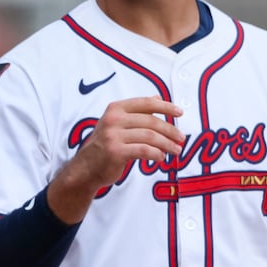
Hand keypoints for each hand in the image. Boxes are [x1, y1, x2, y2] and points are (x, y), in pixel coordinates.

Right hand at [67, 96, 184, 188]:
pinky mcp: (116, 152)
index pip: (146, 103)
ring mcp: (113, 135)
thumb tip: (157, 97)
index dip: (166, 107)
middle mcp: (113, 119)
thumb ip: (137, 112)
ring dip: (167, 144)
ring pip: (150, 136)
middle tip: (181, 138)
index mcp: (115, 109)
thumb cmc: (104, 146)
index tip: (180, 112)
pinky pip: (144, 150)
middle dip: (170, 130)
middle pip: (151, 121)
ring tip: (176, 150)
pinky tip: (161, 157)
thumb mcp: (117, 124)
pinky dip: (156, 154)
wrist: (85, 169)